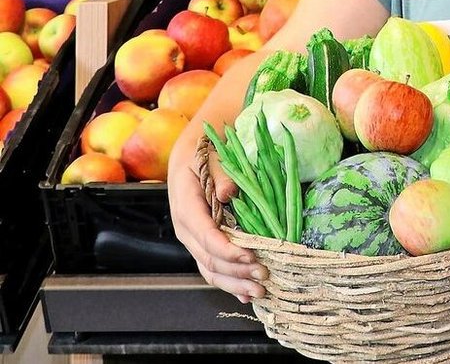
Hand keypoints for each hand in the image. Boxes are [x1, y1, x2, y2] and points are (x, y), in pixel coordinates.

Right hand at [169, 146, 266, 303]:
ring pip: (210, 270)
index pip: (205, 235)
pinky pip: (212, 269)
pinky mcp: (201, 245)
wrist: (191, 158)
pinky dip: (229, 283)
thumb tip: (227, 192)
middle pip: (209, 258)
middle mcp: (186, 228)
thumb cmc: (205, 155)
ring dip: (234, 283)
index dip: (227, 249)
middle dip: (236, 271)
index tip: (250, 256)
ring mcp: (192, 240)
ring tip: (259, 292)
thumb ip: (221, 173)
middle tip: (264, 276)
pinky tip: (245, 295)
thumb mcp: (212, 156)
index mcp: (186, 206)